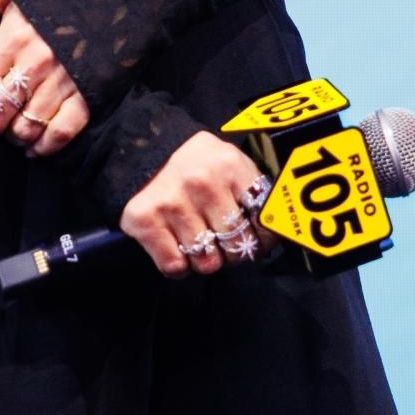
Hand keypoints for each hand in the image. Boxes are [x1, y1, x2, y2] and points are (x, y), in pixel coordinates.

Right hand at [119, 132, 281, 278]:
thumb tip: (275, 234)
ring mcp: (173, 203)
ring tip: (195, 238)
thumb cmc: (193, 163)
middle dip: (231, 252)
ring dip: (203, 258)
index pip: (263, 222)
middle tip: (221, 241)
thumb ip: (250, 191)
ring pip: (207, 263)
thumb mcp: (227, 163)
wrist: (139, 147)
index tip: (254, 241)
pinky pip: (175, 267)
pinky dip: (177, 264)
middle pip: (237, 247)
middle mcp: (203, 183)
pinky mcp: (146, 220)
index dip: (262, 239)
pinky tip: (174, 244)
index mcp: (230, 166)